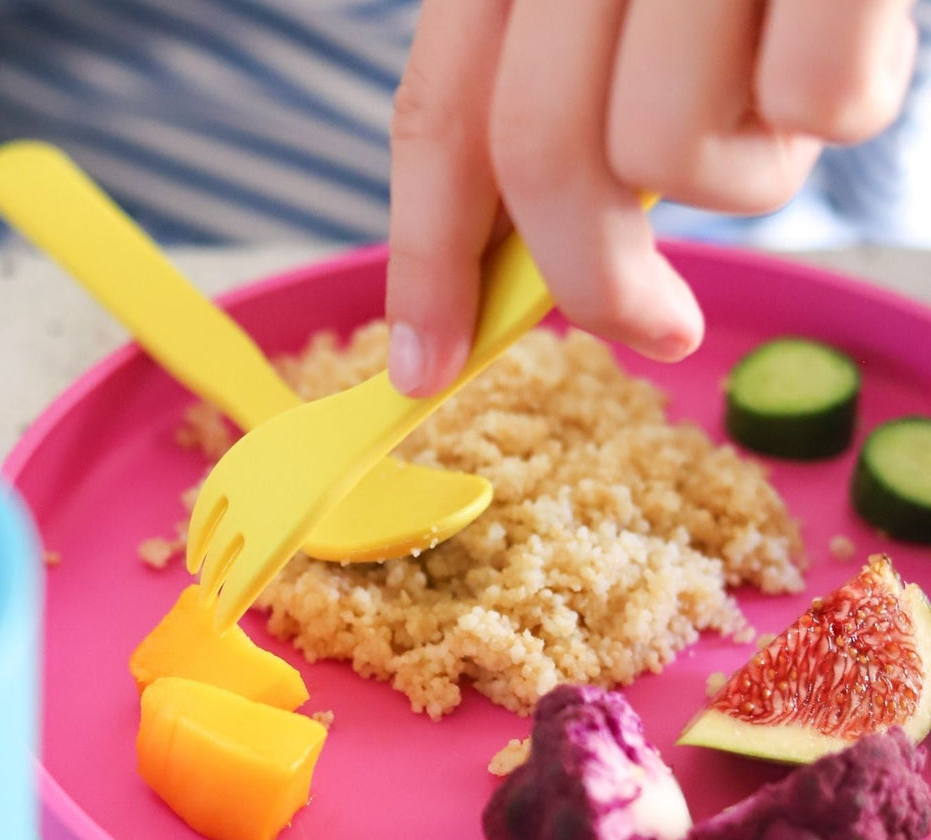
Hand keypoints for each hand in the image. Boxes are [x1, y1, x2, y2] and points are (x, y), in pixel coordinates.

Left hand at [385, 0, 919, 395]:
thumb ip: (560, 81)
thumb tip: (518, 256)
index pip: (439, 112)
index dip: (424, 260)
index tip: (425, 370)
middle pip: (541, 154)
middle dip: (590, 281)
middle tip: (649, 327)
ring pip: (672, 148)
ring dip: (739, 170)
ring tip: (781, 80)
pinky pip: (815, 103)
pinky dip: (839, 105)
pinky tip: (850, 32)